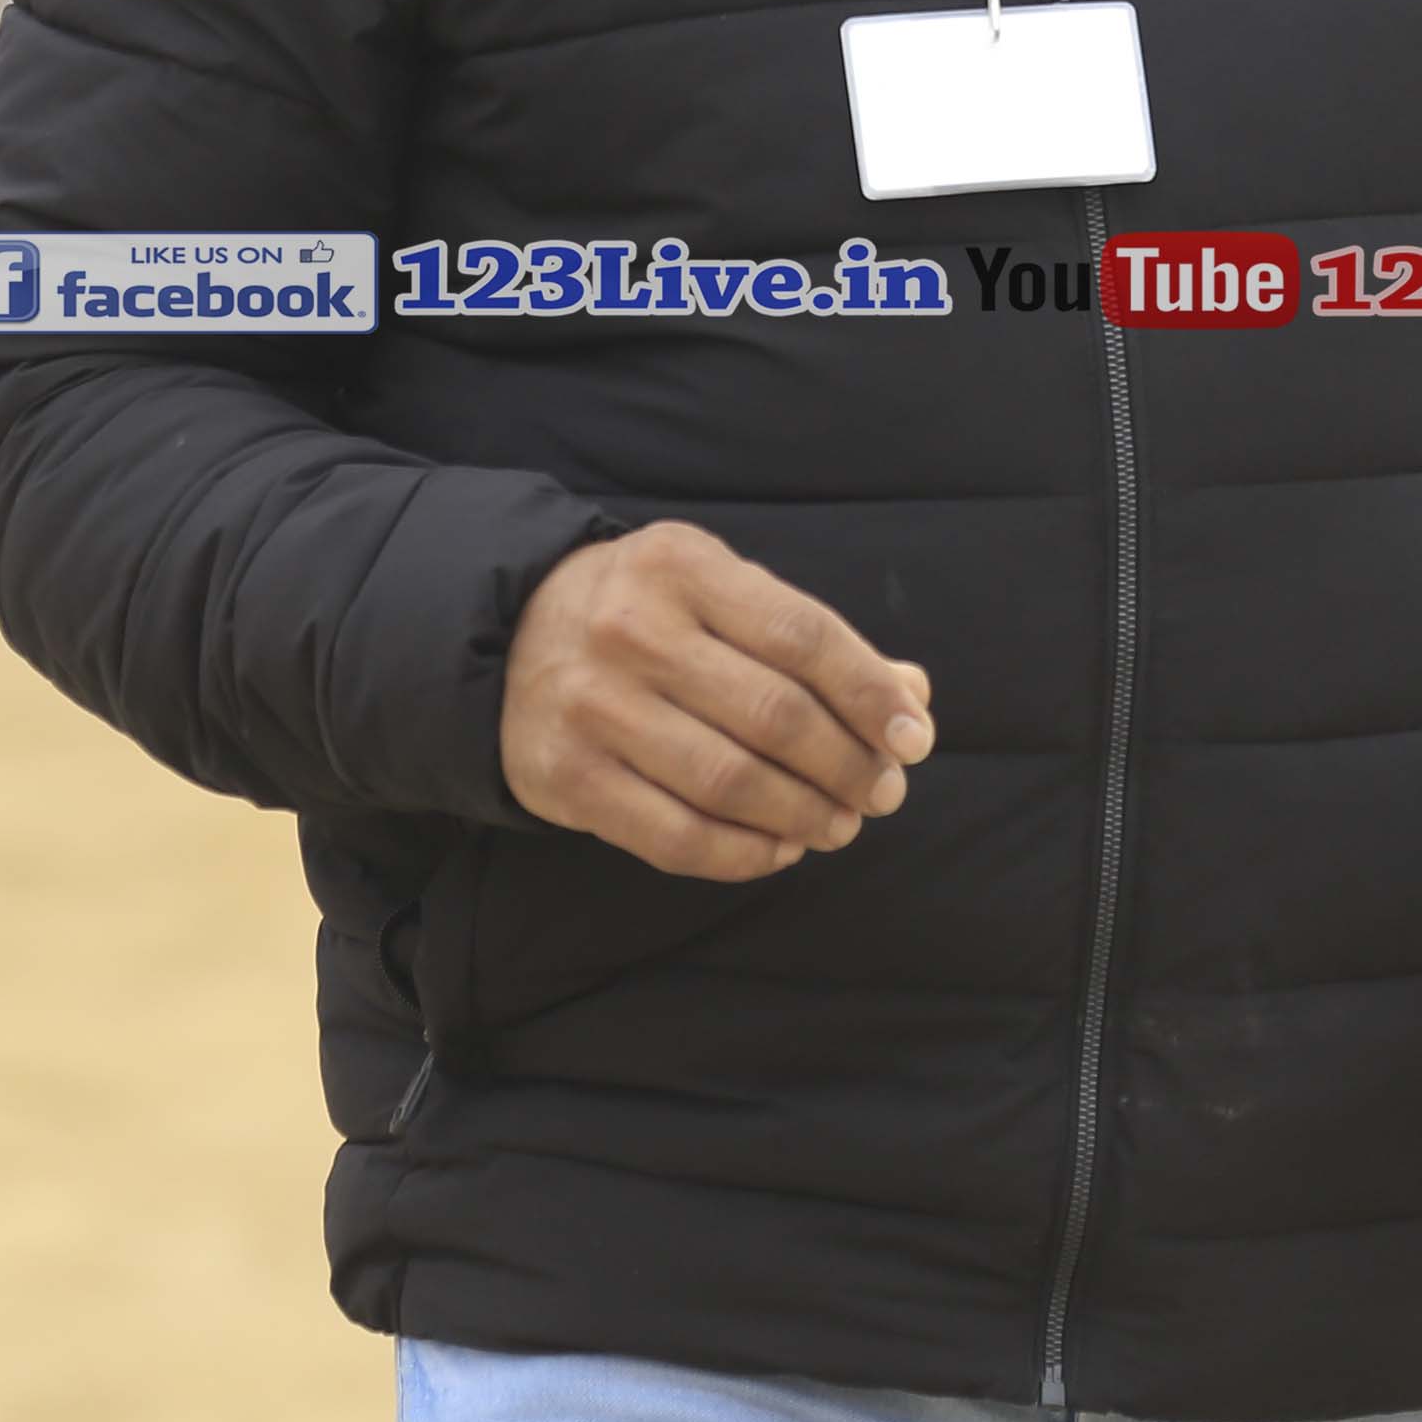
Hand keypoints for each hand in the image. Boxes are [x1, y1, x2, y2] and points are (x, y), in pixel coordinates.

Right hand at [500, 518, 934, 881]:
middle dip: (847, 765)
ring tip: (838, 824)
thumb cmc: (649, 615)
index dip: (869, 694)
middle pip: (774, 715)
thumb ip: (815, 640)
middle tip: (881, 793)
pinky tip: (780, 849)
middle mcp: (631, 630)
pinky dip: (746, 855)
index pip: (802, 635)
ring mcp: (593, 707)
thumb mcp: (723, 593)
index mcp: (681, 566)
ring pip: (731, 783)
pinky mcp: (567, 779)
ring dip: (805, 816)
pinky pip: (677, 838)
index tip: (913, 738)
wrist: (508, 639)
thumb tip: (911, 697)